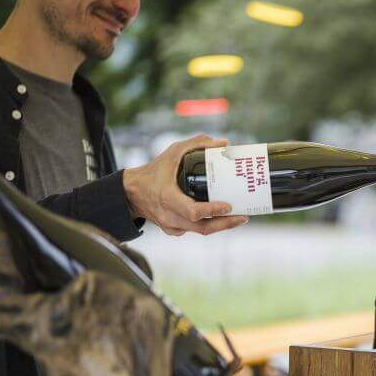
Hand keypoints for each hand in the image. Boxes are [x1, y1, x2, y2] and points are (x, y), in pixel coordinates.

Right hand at [123, 135, 248, 236]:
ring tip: (239, 217)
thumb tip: (224, 144)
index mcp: (168, 197)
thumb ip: (197, 144)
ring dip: (221, 226)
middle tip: (243, 216)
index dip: (213, 210)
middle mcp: (169, 215)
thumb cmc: (154, 171)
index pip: (194, 211)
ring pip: (201, 231)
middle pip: (202, 227)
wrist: (132, 192)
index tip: (229, 206)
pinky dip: (209, 224)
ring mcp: (170, 226)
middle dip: (226, 223)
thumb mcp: (173, 152)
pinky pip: (194, 230)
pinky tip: (222, 218)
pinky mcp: (172, 230)